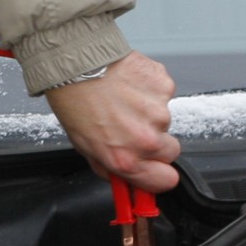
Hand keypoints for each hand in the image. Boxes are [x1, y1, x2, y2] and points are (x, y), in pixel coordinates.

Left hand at [44, 51, 180, 191]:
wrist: (75, 64)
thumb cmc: (74, 102)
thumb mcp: (83, 146)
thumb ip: (109, 166)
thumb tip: (125, 179)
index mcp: (125, 159)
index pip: (165, 181)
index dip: (159, 173)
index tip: (154, 167)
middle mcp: (146, 140)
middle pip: (171, 151)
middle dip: (157, 143)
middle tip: (132, 126)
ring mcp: (159, 112)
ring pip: (165, 120)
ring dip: (149, 112)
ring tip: (122, 100)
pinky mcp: (165, 87)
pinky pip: (164, 94)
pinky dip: (150, 91)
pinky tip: (129, 85)